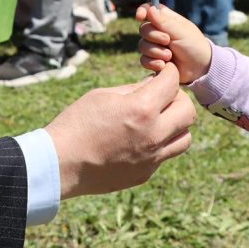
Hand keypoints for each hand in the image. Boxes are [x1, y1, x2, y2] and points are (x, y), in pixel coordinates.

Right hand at [44, 62, 194, 198]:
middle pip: (188, 111)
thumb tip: (153, 85)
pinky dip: (160, 144)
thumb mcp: (102, 95)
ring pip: (185, 137)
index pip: (173, 83)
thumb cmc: (76, 123)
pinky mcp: (145, 174)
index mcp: (142, 109)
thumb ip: (133, 89)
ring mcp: (151, 158)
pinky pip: (165, 155)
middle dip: (178, 98)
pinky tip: (140, 139)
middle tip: (162, 97)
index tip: (163, 73)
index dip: (169, 73)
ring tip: (157, 120)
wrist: (60, 164)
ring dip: (176, 125)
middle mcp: (153, 135)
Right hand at [137, 3, 212, 83]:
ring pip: (142, 46)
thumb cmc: (193, 45)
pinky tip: (164, 65)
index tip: (140, 17)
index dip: (142, 11)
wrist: (199, 68)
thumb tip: (150, 9)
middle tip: (168, 41)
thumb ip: (164, 22)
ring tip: (170, 56)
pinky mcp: (154, 60)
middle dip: (154, 36)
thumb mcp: (180, 31)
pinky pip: (144, 60)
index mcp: (166, 20)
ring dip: (156, 51)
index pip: (149, 10)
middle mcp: (158, 31)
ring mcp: (155, 46)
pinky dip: (153, 63)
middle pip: (143, 29)